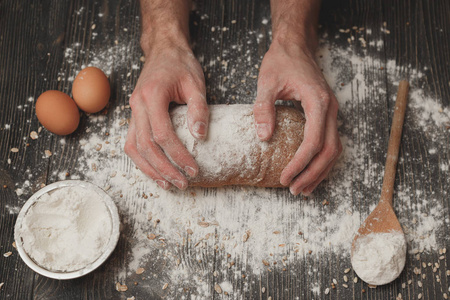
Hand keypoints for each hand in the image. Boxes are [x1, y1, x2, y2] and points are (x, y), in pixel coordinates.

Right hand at [125, 40, 208, 189]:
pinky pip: (132, 142)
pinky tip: (155, 171)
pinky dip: (142, 160)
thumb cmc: (180, 65)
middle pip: (146, 146)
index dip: (178, 155)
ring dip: (150, 169)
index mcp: (152, 96)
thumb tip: (200, 136)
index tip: (193, 169)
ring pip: (134, 148)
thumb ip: (198, 109)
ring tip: (168, 184)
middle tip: (183, 183)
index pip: (162, 134)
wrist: (163, 51)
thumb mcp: (196, 83)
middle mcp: (137, 105)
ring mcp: (133, 111)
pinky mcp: (134, 116)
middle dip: (165, 168)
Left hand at [254, 42, 341, 195]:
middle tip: (294, 190)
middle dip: (312, 174)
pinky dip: (322, 161)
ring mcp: (332, 112)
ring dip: (320, 172)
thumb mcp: (267, 82)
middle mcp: (330, 109)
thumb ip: (264, 109)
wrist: (296, 46)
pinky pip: (331, 143)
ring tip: (303, 189)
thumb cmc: (282, 61)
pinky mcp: (327, 114)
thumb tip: (264, 138)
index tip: (285, 178)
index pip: (314, 141)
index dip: (300, 163)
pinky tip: (310, 172)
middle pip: (329, 151)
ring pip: (334, 150)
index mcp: (317, 102)